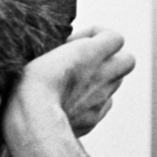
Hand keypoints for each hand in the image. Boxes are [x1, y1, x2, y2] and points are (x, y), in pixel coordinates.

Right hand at [15, 26, 134, 138]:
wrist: (32, 120)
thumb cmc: (30, 84)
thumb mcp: (42, 52)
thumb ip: (65, 49)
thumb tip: (69, 50)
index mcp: (90, 52)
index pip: (115, 37)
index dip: (97, 36)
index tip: (77, 42)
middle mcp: (103, 74)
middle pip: (126, 60)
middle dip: (111, 59)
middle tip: (88, 62)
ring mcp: (101, 98)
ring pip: (115, 84)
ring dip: (102, 80)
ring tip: (75, 84)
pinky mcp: (93, 118)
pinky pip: (102, 106)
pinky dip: (93, 102)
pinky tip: (71, 103)